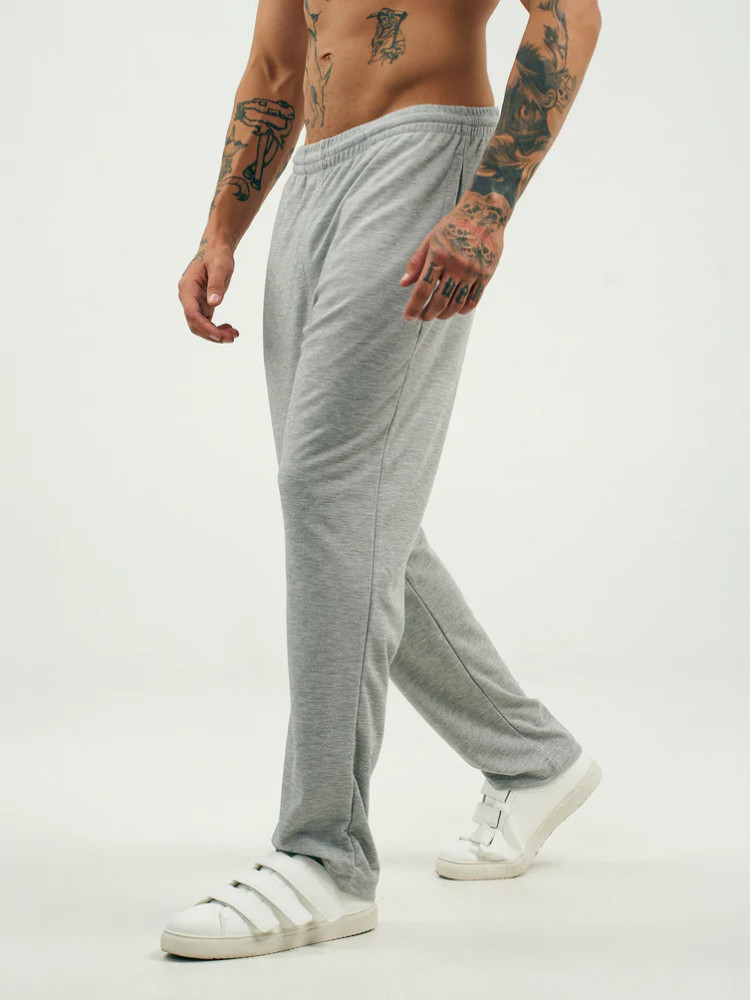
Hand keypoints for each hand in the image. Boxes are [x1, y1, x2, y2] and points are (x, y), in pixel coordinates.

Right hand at [178, 238, 238, 343]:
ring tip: (234, 335)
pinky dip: (217, 328)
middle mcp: (188, 297)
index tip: (219, 335)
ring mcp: (194, 301)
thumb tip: (214, 303)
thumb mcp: (219, 267)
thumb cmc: (217, 255)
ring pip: (201, 325)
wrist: (216, 248)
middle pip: (195, 324)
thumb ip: (216, 285)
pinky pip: (207, 321)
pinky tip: (230, 328)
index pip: (192, 314)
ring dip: (216, 334)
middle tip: (232, 338)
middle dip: (212, 334)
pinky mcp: (203, 303)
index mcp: (187, 288)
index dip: (205, 327)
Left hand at [400, 192, 508, 321]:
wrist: (485, 214)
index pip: (423, 289)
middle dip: (428, 314)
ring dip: (444, 314)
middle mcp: (456, 266)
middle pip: (439, 301)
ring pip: (456, 305)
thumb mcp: (431, 239)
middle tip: (422, 317)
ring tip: (437, 315)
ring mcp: (472, 272)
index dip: (414, 307)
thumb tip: (403, 284)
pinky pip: (473, 301)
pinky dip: (462, 310)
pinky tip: (455, 310)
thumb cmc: (453, 226)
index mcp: (439, 256)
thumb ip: (417, 262)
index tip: (408, 317)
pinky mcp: (486, 275)